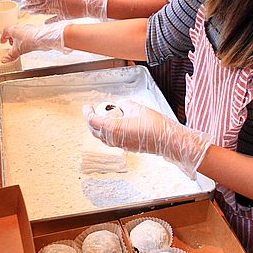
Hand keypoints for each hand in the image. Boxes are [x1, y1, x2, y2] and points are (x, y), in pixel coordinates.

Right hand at [0, 22, 69, 61]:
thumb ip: (10, 55)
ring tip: (19, 46)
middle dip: (11, 38)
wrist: (43, 38)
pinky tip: (28, 46)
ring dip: (19, 39)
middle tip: (11, 45)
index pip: (5, 31)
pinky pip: (28, 35)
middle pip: (13, 31)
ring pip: (21, 33)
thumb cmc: (30, 40)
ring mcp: (28, 28)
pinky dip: (26, 40)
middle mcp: (20, 27)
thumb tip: (4, 60)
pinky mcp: (35, 31)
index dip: (3, 37)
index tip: (2, 42)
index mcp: (13, 30)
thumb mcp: (17, 51)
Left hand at [20, 0, 107, 20]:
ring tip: (30, 12)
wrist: (88, 5)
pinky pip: (54, 19)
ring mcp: (59, 12)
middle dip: (30, 7)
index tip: (24, 1)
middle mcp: (55, 6)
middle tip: (23, 8)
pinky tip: (44, 22)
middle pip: (40, 6)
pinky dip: (49, 21)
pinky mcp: (64, 17)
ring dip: (37, 12)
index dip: (31, 0)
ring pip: (45, 12)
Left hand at [84, 98, 210, 178]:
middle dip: (91, 120)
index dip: (87, 112)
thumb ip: (124, 105)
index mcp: (113, 128)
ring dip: (99, 127)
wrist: (165, 140)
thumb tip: (120, 106)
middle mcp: (114, 139)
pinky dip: (107, 132)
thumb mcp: (136, 108)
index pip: (93, 120)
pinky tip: (114, 125)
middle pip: (94, 130)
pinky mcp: (126, 147)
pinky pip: (110, 140)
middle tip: (92, 111)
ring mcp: (120, 144)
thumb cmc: (153, 125)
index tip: (87, 107)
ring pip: (102, 137)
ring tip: (102, 117)